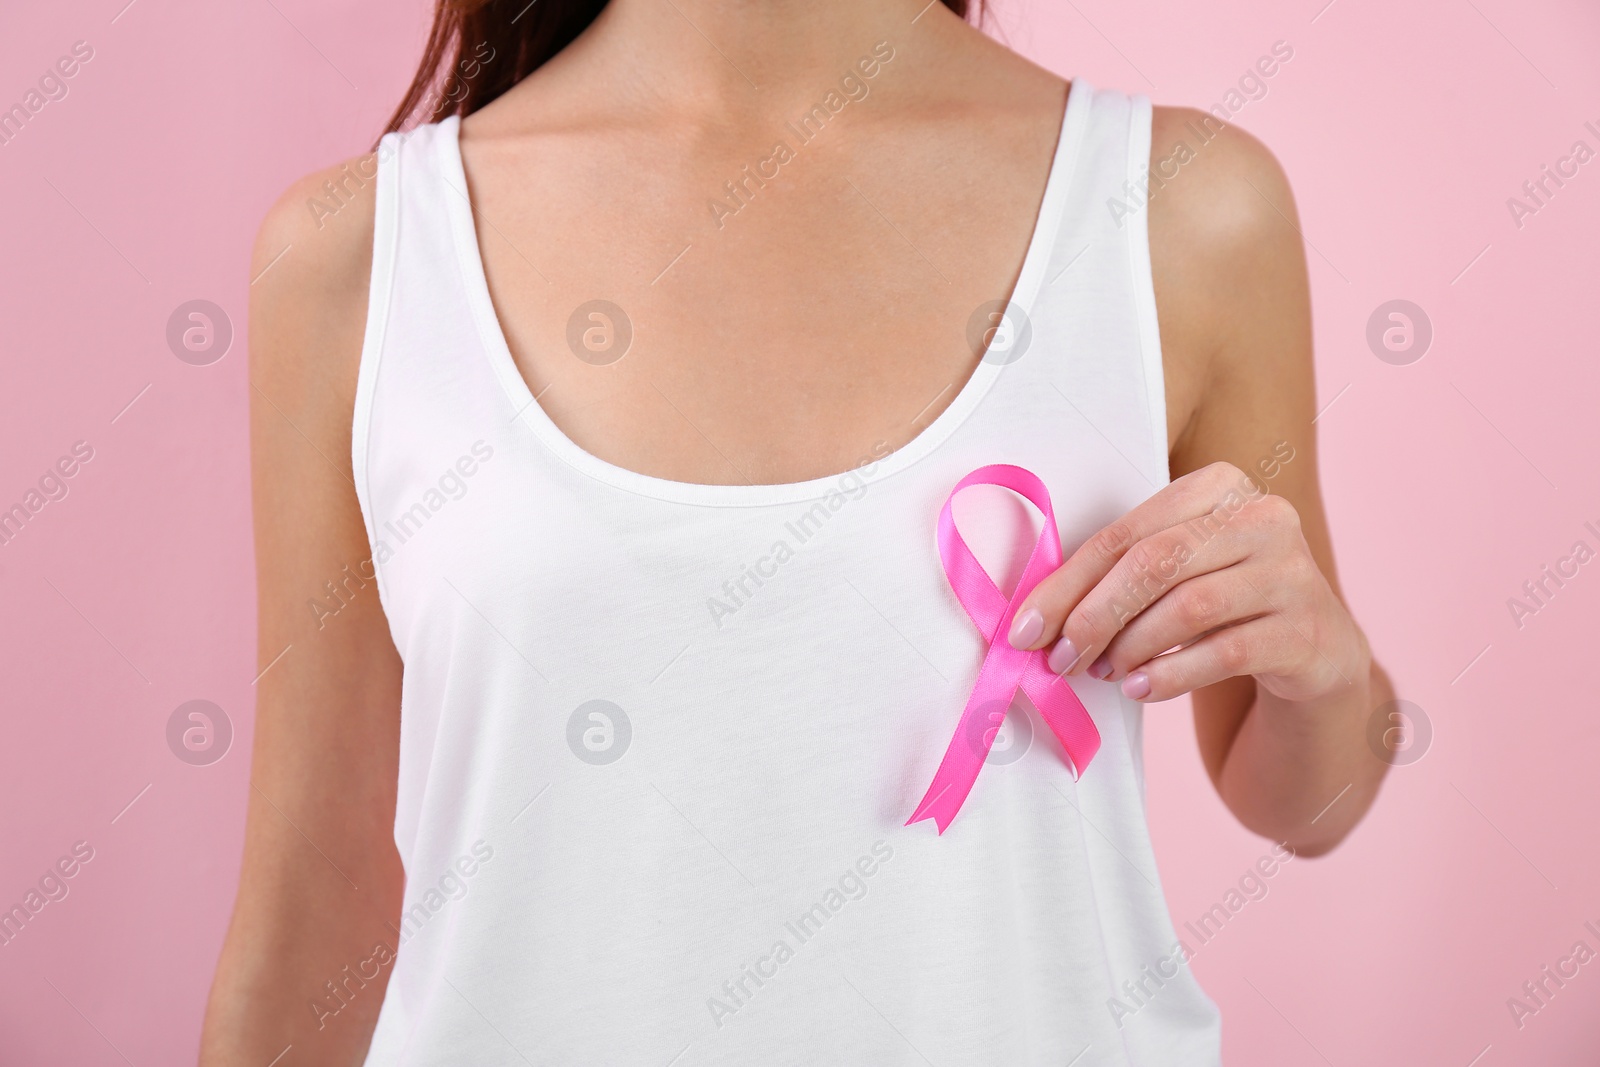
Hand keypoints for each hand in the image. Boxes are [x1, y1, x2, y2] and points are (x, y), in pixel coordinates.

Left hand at [1007, 462, 1366, 704]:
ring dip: (1131, 646)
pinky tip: (1141, 689)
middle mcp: (1264, 517)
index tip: (1026, 628)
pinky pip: (1225, 652)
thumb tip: (1037, 619)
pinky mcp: (1307, 629)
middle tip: (1060, 658)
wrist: (1314, 653)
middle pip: (1154, 563)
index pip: (1126, 533)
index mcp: (1220, 486)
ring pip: (1189, 606)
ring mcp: (1292, 572)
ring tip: (1103, 672)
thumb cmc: (1224, 604)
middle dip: (1093, 616)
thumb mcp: (1177, 572)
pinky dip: (1172, 674)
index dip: (1067, 583)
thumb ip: (1119, 576)